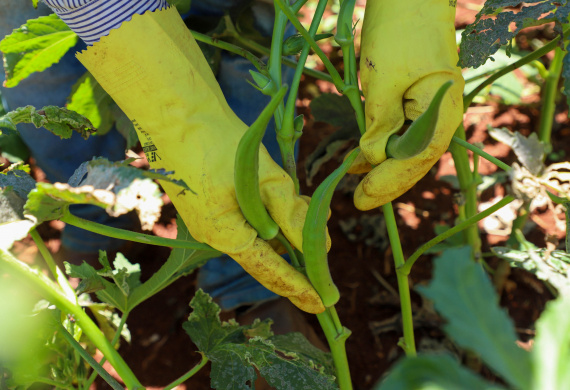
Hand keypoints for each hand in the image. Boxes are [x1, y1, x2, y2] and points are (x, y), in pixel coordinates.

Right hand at [75, 8, 324, 313]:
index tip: (323, 304)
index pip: (270, 271)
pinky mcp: (209, 202)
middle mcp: (215, 234)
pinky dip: (269, 217)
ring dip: (284, 233)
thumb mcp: (266, 181)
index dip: (299, 287)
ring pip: (257, 235)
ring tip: (311, 222)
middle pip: (264, 256)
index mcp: (226, 235)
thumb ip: (293, 217)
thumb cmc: (219, 144)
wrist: (176, 113)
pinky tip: (286, 204)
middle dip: (296, 260)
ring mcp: (209, 219)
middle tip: (323, 267)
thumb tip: (320, 247)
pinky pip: (246, 220)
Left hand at [350, 0, 464, 209]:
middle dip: (387, 180)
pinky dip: (380, 145)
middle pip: (414, 159)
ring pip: (406, 148)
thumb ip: (379, 121)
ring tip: (356, 182)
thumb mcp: (383, 77)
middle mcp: (439, 114)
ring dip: (382, 166)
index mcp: (441, 110)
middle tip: (358, 201)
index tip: (363, 196)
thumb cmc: (399, 30)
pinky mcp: (414, 100)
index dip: (390, 180)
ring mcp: (428, 108)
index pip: (417, 157)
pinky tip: (361, 157)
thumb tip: (370, 157)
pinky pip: (399, 131)